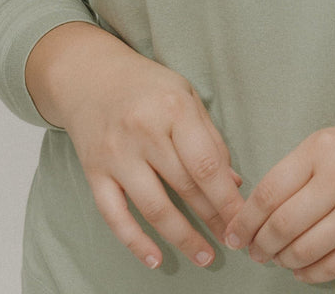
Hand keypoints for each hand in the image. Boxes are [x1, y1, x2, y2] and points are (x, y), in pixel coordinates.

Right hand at [25, 23, 243, 271]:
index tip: (244, 219)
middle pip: (185, 186)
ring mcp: (116, 154)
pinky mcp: (94, 172)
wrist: (89, 76)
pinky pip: (115, 215)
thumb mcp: (185, 96)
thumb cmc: (147, 86)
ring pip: (154, 207)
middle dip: (213, 218)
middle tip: (235, 240)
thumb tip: (234, 183)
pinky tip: (155, 259)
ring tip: (205, 255)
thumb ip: (210, 138)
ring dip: (182, 237)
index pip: (207, 164)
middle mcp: (144, 132)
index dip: (228, 198)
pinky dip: (135, 242)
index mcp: (174, 109)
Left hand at [222, 110, 334, 283]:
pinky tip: (302, 268)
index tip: (234, 232)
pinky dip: (310, 274)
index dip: (245, 219)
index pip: (269, 192)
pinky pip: (333, 267)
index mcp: (322, 148)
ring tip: (278, 257)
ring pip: (304, 251)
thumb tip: (259, 210)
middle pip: (282, 226)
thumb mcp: (333, 139)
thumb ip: (299, 169)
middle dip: (260, 245)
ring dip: (282, 260)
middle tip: (254, 250)